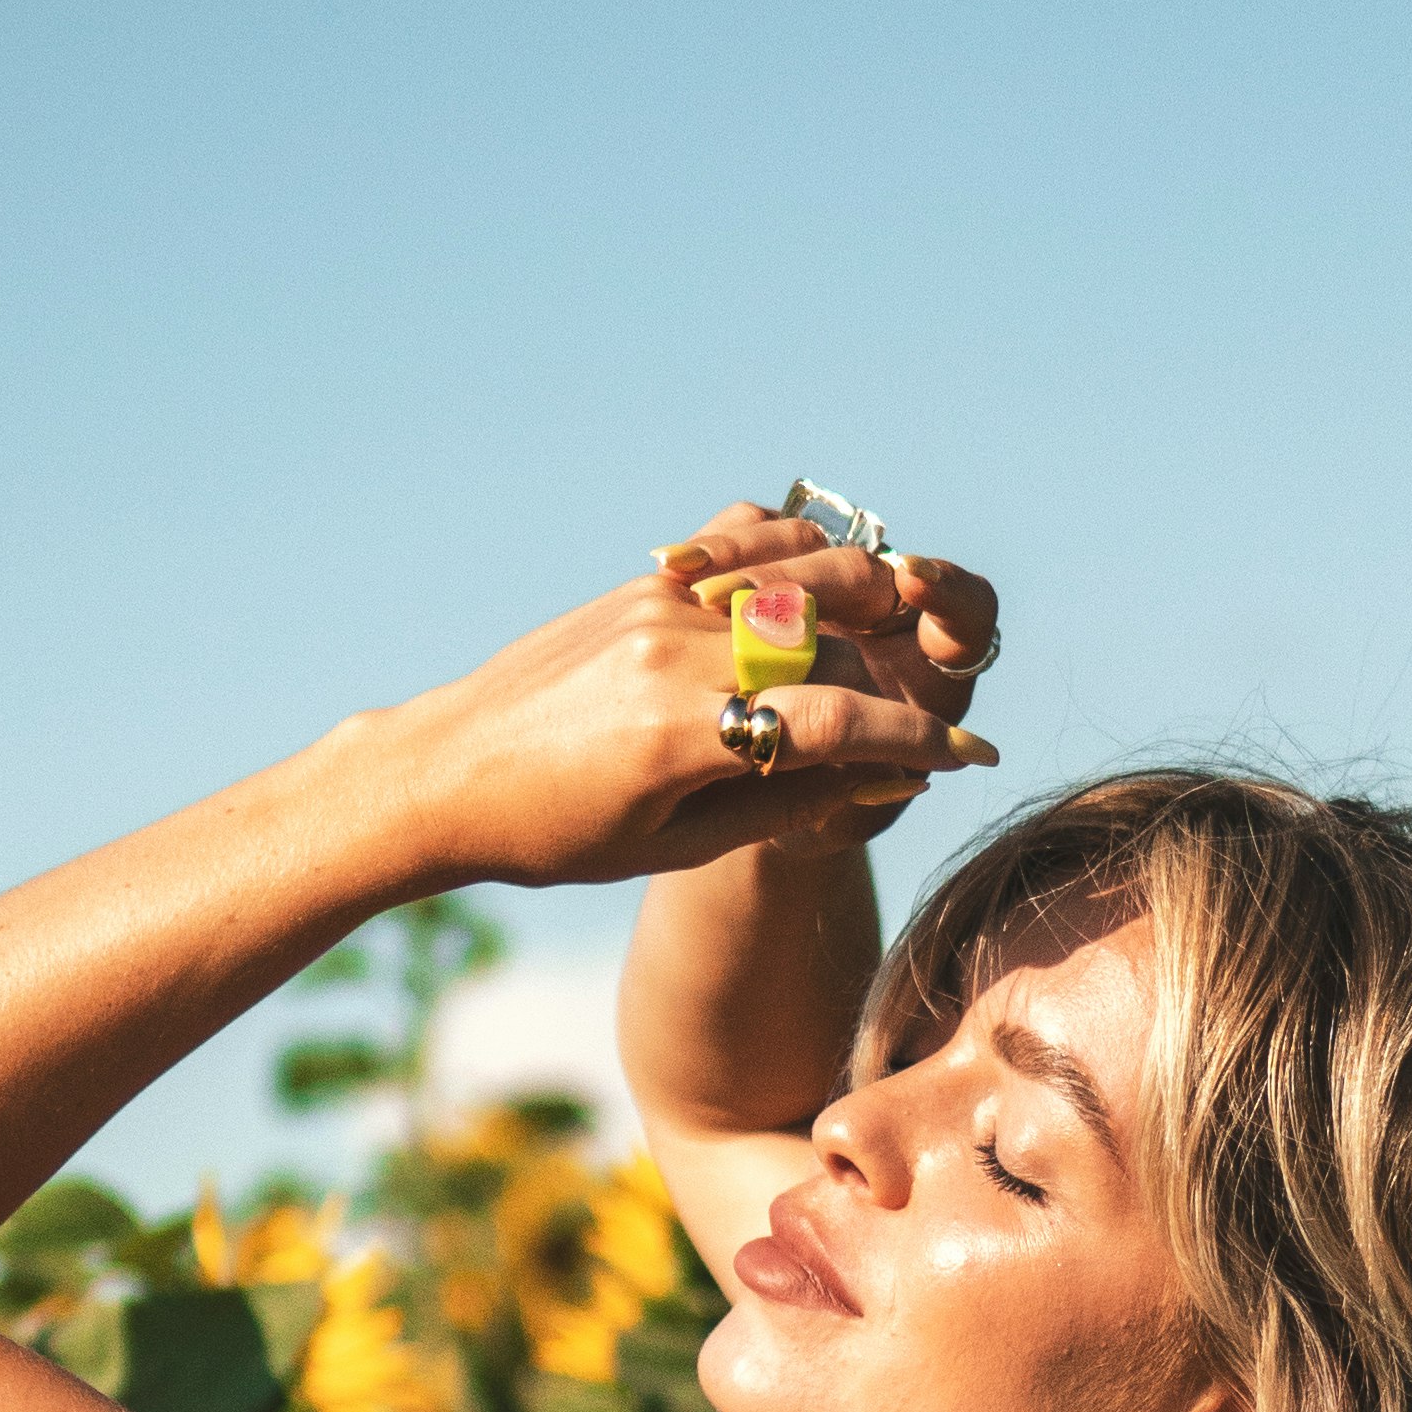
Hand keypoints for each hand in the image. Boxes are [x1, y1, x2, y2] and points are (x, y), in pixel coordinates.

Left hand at [393, 508, 1000, 893]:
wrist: (443, 770)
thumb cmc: (551, 834)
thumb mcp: (670, 845)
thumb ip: (783, 804)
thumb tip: (883, 777)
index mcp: (677, 732)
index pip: (834, 724)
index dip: (913, 743)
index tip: (968, 759)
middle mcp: (672, 652)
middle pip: (828, 656)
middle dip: (887, 696)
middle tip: (923, 738)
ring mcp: (658, 606)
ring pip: (799, 595)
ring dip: (857, 625)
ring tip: (882, 665)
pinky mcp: (646, 587)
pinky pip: (749, 566)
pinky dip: (800, 581)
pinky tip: (819, 615)